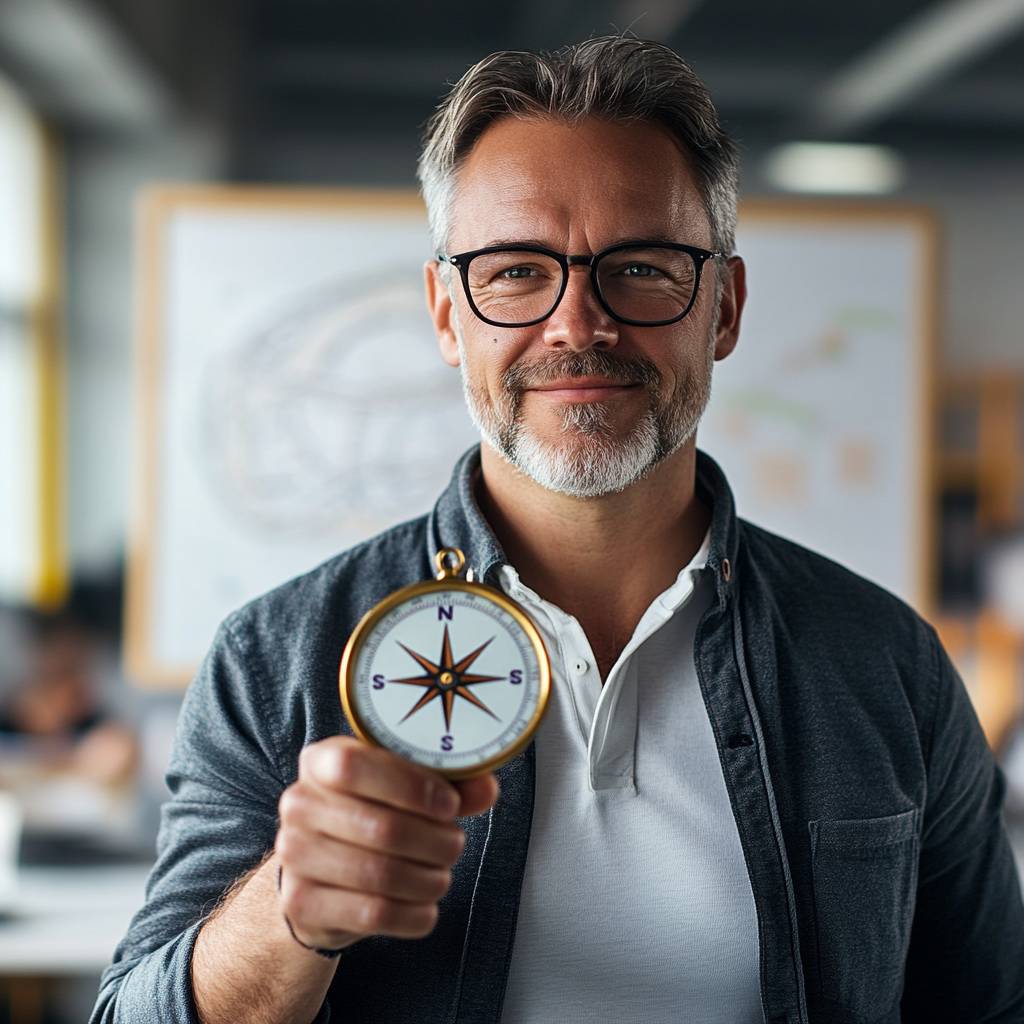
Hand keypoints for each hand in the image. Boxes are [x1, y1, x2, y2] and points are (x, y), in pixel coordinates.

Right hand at [275, 736, 498, 949]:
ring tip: (441, 874)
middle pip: (382, 827)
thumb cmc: (372, 813)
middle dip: (436, 841)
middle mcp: (299, 803)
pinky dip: (414, 913)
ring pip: (381, 874)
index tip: (449, 804)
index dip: (411, 786)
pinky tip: (425, 905)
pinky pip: (374, 913)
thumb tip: (486, 788)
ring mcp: (293, 854)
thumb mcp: (406, 787)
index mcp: (321, 760)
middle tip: (454, 844)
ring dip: (429, 879)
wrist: (321, 871)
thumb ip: (449, 782)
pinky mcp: (301, 902)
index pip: (356, 765)